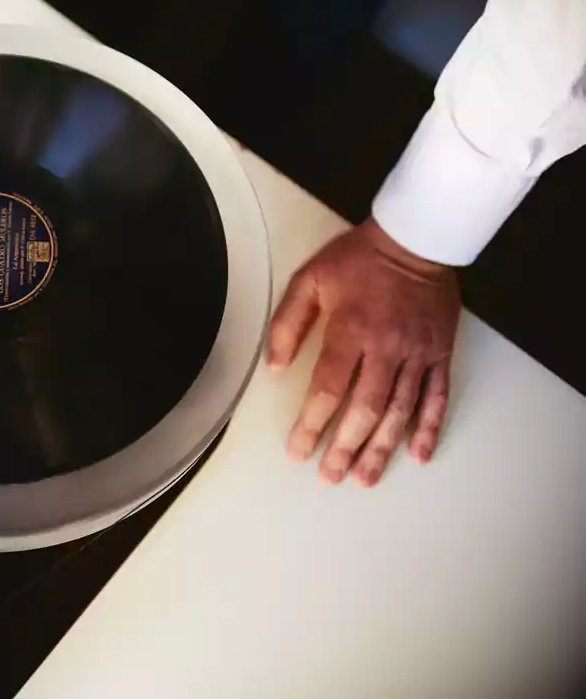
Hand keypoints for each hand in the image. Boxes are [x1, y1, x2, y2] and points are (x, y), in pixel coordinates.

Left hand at [268, 218, 460, 486]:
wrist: (417, 238)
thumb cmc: (357, 259)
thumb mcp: (309, 279)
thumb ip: (287, 323)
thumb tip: (273, 367)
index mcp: (350, 331)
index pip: (327, 389)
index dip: (312, 424)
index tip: (299, 450)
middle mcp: (386, 348)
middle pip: (364, 409)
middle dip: (345, 447)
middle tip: (330, 476)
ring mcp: (417, 353)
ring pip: (400, 411)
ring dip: (382, 448)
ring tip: (365, 477)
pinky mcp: (440, 353)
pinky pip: (436, 397)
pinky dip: (428, 428)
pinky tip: (418, 454)